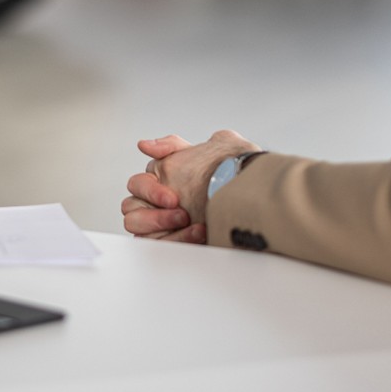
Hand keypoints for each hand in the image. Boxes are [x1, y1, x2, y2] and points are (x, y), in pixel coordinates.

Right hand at [122, 130, 261, 243]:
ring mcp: (165, 223)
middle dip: (155, 213)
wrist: (259, 196)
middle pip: (131, 208)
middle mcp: (159, 202)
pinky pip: (160, 246)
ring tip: (190, 223)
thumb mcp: (211, 148)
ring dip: (162, 226)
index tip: (174, 197)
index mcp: (162, 180)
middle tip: (181, 211)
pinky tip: (200, 234)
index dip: (150, 190)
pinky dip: (178, 240)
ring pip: (138, 228)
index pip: (137, 184)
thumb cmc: (237, 174)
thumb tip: (143, 145)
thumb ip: (172, 146)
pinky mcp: (175, 242)